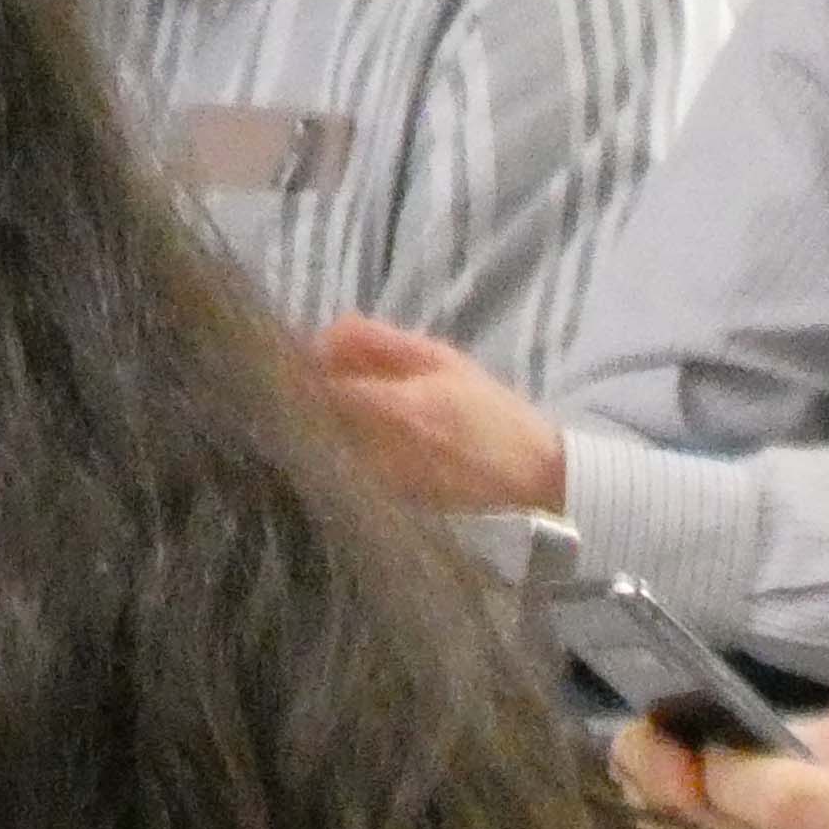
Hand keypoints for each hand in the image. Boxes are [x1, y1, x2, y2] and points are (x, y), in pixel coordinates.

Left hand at [304, 317, 566, 514]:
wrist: (532, 473)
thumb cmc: (490, 409)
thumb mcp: (443, 361)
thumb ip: (383, 342)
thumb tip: (328, 328)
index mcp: (396, 406)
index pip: (319, 389)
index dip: (300, 373)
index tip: (296, 362)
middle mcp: (380, 448)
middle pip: (315, 422)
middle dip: (305, 400)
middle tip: (309, 383)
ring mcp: (380, 480)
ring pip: (326, 448)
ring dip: (320, 427)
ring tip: (331, 411)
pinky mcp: (386, 500)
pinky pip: (346, 472)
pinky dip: (339, 453)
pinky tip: (354, 442)